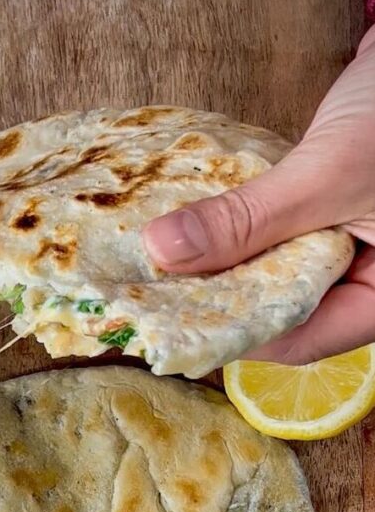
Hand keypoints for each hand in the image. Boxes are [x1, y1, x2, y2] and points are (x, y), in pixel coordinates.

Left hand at [142, 27, 374, 364]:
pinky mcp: (333, 209)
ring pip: (279, 272)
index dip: (235, 333)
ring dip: (229, 262)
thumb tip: (163, 251)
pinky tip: (201, 224)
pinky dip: (246, 230)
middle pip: (284, 310)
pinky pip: (282, 234)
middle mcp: (369, 280)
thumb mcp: (326, 172)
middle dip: (224, 298)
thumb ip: (249, 219)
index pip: (301, 339)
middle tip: (157, 287)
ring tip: (167, 257)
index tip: (172, 317)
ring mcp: (353, 245)